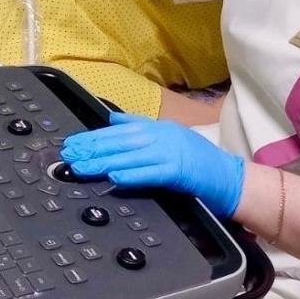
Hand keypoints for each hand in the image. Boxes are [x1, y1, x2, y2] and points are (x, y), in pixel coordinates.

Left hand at [60, 112, 244, 217]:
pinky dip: (132, 175)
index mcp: (159, 128)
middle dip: (92, 148)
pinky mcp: (180, 171)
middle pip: (121, 141)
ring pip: (130, 156)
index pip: (120, 130)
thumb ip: (140, 128)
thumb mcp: (169, 137)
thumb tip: (112, 120)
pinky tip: (114, 177)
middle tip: (68, 155)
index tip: (72, 144)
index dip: (94, 137)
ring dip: (103, 162)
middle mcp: (163, 136)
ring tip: (81, 168)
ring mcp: (172, 152)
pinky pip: (151, 173)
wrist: (231, 177)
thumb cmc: (201, 162)